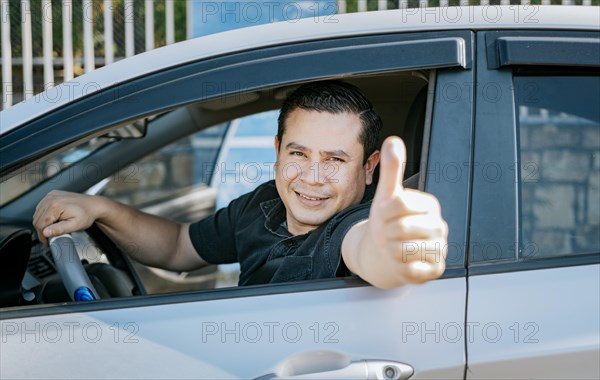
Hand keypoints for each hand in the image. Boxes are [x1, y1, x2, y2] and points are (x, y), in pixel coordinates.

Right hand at [33, 190, 99, 245]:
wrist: (93, 205)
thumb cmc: (87, 214)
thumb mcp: (75, 225)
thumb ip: (59, 229)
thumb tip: (46, 232)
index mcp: (55, 206)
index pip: (40, 224)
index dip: (42, 235)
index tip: (46, 241)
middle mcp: (51, 198)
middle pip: (37, 219)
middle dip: (42, 230)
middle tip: (49, 237)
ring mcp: (51, 195)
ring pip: (37, 213)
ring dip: (42, 222)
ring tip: (52, 228)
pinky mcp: (52, 195)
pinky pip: (42, 207)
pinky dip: (44, 214)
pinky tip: (52, 219)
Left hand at [367, 136, 446, 284]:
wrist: (387, 253)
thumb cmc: (388, 222)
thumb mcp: (387, 195)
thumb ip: (392, 169)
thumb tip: (394, 140)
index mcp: (429, 204)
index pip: (399, 203)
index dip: (383, 211)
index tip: (386, 215)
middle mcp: (439, 226)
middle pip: (400, 228)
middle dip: (386, 232)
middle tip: (388, 234)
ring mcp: (440, 248)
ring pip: (404, 250)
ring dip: (391, 250)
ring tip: (393, 247)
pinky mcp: (436, 270)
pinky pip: (412, 269)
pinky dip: (400, 267)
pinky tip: (401, 261)